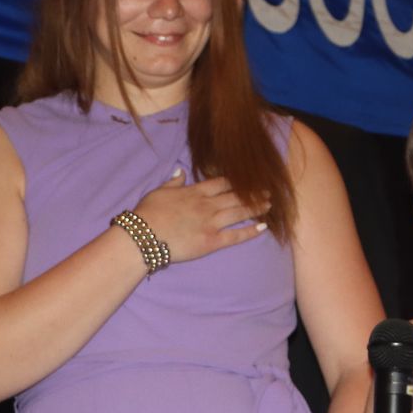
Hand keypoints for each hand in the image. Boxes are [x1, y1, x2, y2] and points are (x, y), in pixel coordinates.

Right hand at [132, 172, 268, 265]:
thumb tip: (181, 172)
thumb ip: (174, 182)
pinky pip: (235, 236)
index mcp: (195, 192)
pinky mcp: (212, 241)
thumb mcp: (159, 192)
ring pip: (239, 213)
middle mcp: (207, 205)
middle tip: (266, 191)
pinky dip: (250, 231)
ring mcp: (211, 223)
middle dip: (253, 193)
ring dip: (256, 208)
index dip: (237, 182)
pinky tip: (262, 227)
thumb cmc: (148, 214)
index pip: (221, 183)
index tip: (249, 180)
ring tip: (268, 205)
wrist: (143, 237)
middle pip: (235, 196)